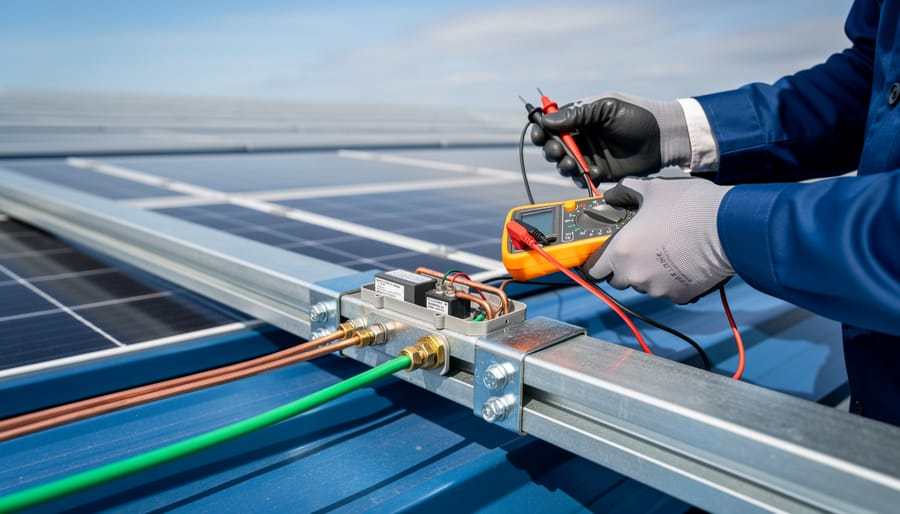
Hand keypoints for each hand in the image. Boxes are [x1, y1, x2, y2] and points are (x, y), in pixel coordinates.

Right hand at [531, 93, 690, 186]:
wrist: (663, 138)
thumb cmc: (639, 115)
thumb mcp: (607, 108)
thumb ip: (578, 113)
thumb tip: (548, 120)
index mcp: (581, 117)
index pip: (552, 123)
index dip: (542, 129)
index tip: (541, 135)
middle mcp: (582, 136)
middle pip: (553, 146)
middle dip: (551, 150)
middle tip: (559, 152)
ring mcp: (589, 155)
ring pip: (563, 164)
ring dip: (563, 165)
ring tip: (574, 165)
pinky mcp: (599, 172)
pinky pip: (581, 178)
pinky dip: (582, 177)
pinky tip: (593, 172)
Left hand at [584, 177, 733, 303]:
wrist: (729, 227)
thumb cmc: (690, 207)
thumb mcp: (652, 189)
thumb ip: (626, 191)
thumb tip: (615, 193)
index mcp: (621, 251)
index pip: (594, 269)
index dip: (598, 261)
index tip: (604, 255)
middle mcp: (635, 275)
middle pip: (619, 279)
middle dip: (625, 266)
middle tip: (640, 247)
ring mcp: (657, 289)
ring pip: (644, 285)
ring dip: (649, 273)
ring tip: (667, 251)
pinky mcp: (680, 296)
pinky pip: (668, 291)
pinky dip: (671, 280)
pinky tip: (683, 261)